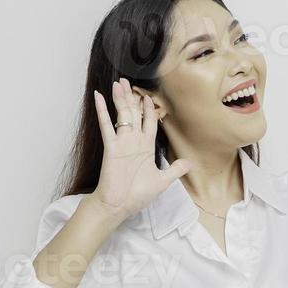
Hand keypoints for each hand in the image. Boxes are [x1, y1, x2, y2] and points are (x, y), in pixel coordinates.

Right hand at [87, 78, 190, 222]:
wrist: (119, 205)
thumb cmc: (137, 195)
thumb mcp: (162, 181)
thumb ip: (174, 170)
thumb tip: (189, 163)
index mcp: (145, 147)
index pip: (148, 122)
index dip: (148, 109)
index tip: (147, 97)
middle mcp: (133, 141)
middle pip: (133, 113)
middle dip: (131, 97)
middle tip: (127, 81)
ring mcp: (121, 142)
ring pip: (122, 114)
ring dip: (120, 98)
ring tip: (118, 83)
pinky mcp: (111, 146)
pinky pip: (106, 125)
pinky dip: (102, 110)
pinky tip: (99, 96)